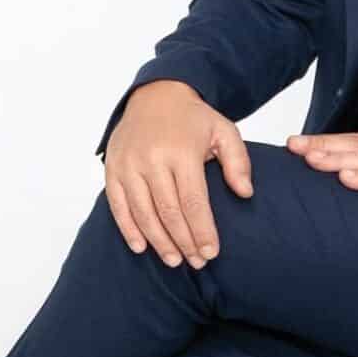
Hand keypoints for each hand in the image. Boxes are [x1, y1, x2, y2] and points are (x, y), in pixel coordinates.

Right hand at [103, 79, 254, 269]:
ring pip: (143, 214)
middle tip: (197, 262)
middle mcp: (152, 159)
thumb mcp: (224, 130)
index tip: (212, 252)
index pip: (193, 201)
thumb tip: (245, 193)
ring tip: (175, 260)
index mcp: (182, 151)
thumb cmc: (192, 118)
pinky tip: (142, 247)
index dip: (202, 231)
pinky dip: (129, 229)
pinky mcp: (112, 168)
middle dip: (185, 242)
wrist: (154, 94)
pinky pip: (118, 206)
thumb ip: (238, 161)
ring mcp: (129, 164)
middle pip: (169, 212)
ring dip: (159, 242)